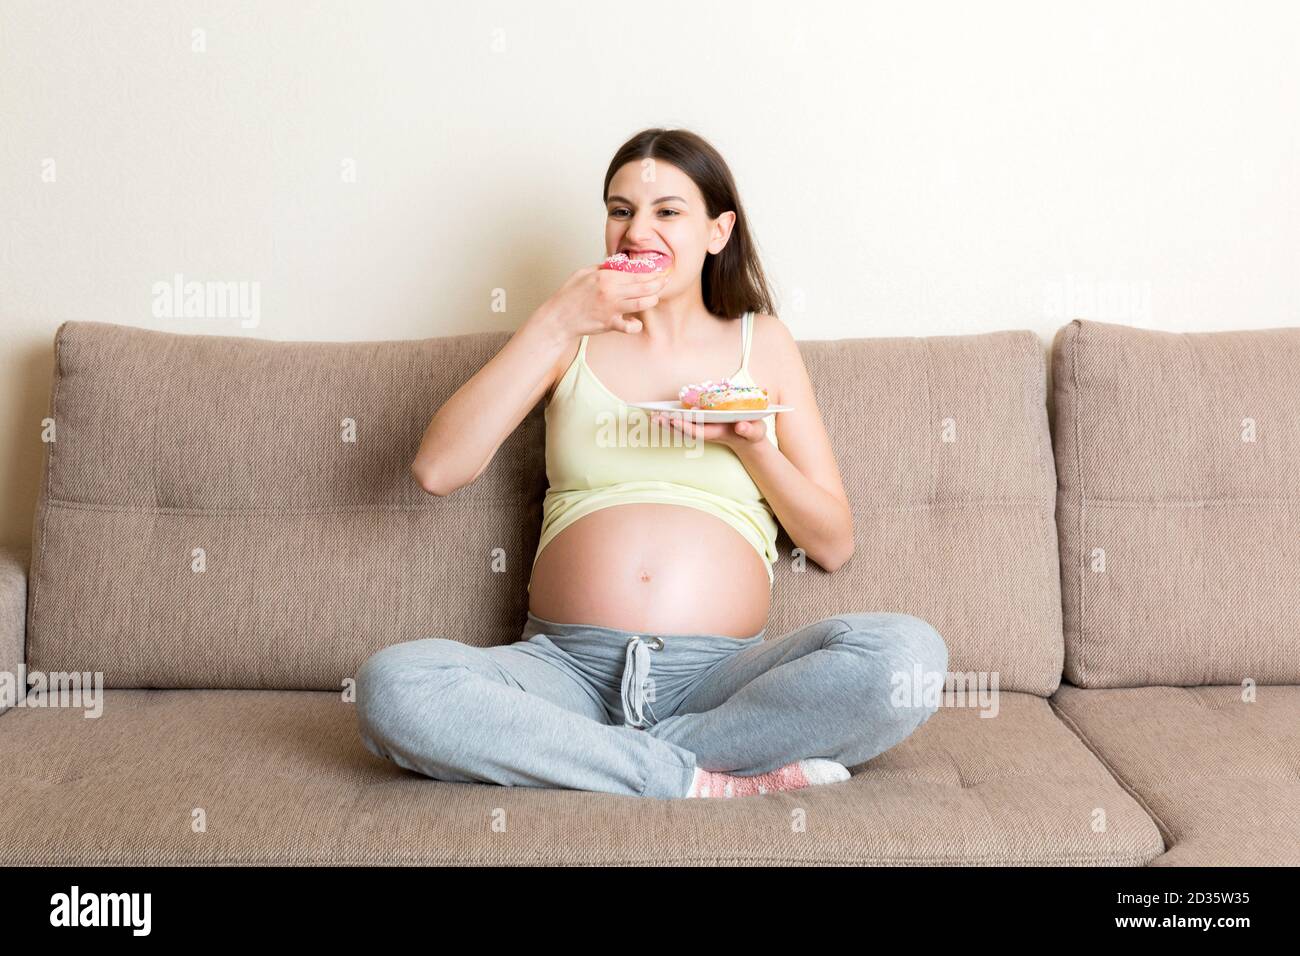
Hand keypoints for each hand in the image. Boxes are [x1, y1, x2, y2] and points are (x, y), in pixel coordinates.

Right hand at [534, 263, 671, 339]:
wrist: (559, 318)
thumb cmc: (569, 295)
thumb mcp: (584, 273)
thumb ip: (603, 268)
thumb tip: (618, 264)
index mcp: (605, 276)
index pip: (635, 271)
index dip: (650, 270)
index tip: (658, 269)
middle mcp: (611, 291)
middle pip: (644, 285)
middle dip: (658, 283)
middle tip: (664, 281)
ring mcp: (611, 308)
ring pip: (642, 303)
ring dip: (652, 300)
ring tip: (654, 298)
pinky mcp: (610, 323)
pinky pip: (630, 326)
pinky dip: (635, 325)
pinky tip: (635, 322)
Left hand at [650, 411, 767, 450]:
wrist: (749, 438)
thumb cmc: (752, 434)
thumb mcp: (755, 432)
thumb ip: (749, 430)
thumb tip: (741, 427)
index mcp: (718, 432)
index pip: (698, 431)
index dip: (686, 426)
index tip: (674, 420)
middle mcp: (707, 431)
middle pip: (685, 429)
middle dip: (670, 424)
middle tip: (654, 417)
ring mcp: (704, 428)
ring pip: (682, 425)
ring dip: (668, 421)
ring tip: (651, 414)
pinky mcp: (703, 423)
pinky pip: (685, 420)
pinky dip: (673, 416)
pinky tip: (661, 411)